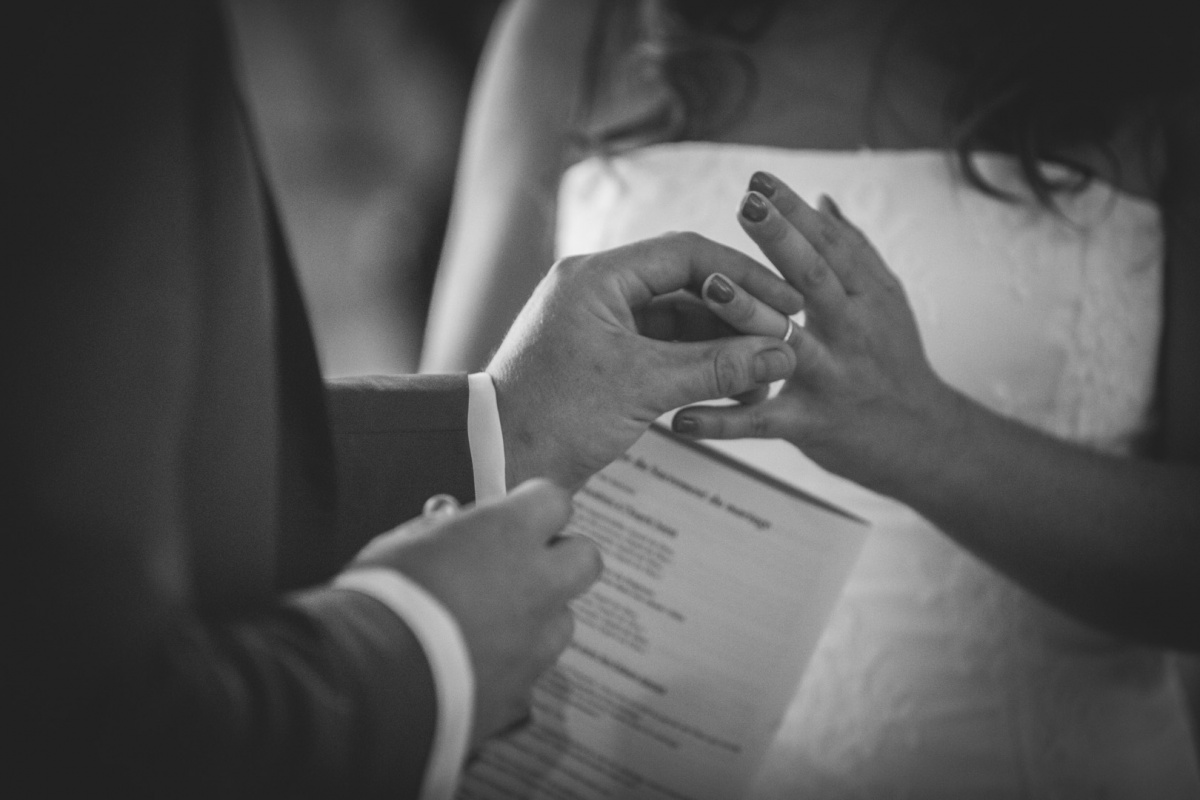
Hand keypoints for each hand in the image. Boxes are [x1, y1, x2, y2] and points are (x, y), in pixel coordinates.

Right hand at [346, 479, 601, 744]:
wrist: (374, 681)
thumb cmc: (382, 598)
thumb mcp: (405, 542)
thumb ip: (443, 530)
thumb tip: (454, 526)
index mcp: (509, 535)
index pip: (555, 500)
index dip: (536, 505)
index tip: (517, 512)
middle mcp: (537, 584)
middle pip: (585, 558)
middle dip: (561, 558)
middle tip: (523, 564)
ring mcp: (536, 642)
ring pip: (562, 620)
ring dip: (539, 615)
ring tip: (493, 623)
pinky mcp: (523, 691)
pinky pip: (532, 670)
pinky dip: (512, 665)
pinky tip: (476, 666)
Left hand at [488, 232, 803, 489]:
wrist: (496, 462)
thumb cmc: (555, 418)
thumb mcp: (642, 388)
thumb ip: (716, 366)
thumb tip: (783, 353)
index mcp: (597, 277)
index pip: (688, 254)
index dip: (745, 277)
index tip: (788, 303)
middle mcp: (599, 290)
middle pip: (687, 285)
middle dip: (738, 315)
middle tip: (784, 340)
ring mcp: (602, 324)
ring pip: (680, 321)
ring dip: (722, 345)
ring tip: (766, 374)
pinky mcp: (606, 358)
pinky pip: (664, 350)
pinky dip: (699, 366)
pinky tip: (735, 388)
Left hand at [673, 173, 971, 495]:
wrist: (924, 440)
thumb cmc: (893, 360)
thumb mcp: (884, 302)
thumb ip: (853, 252)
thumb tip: (823, 199)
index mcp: (867, 296)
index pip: (830, 244)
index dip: (796, 211)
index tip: (759, 180)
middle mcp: (853, 331)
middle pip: (815, 279)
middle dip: (781, 239)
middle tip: (746, 205)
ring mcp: (833, 377)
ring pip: (788, 343)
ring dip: (749, 314)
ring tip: (710, 287)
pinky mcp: (813, 423)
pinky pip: (761, 421)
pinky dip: (720, 420)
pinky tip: (680, 415)